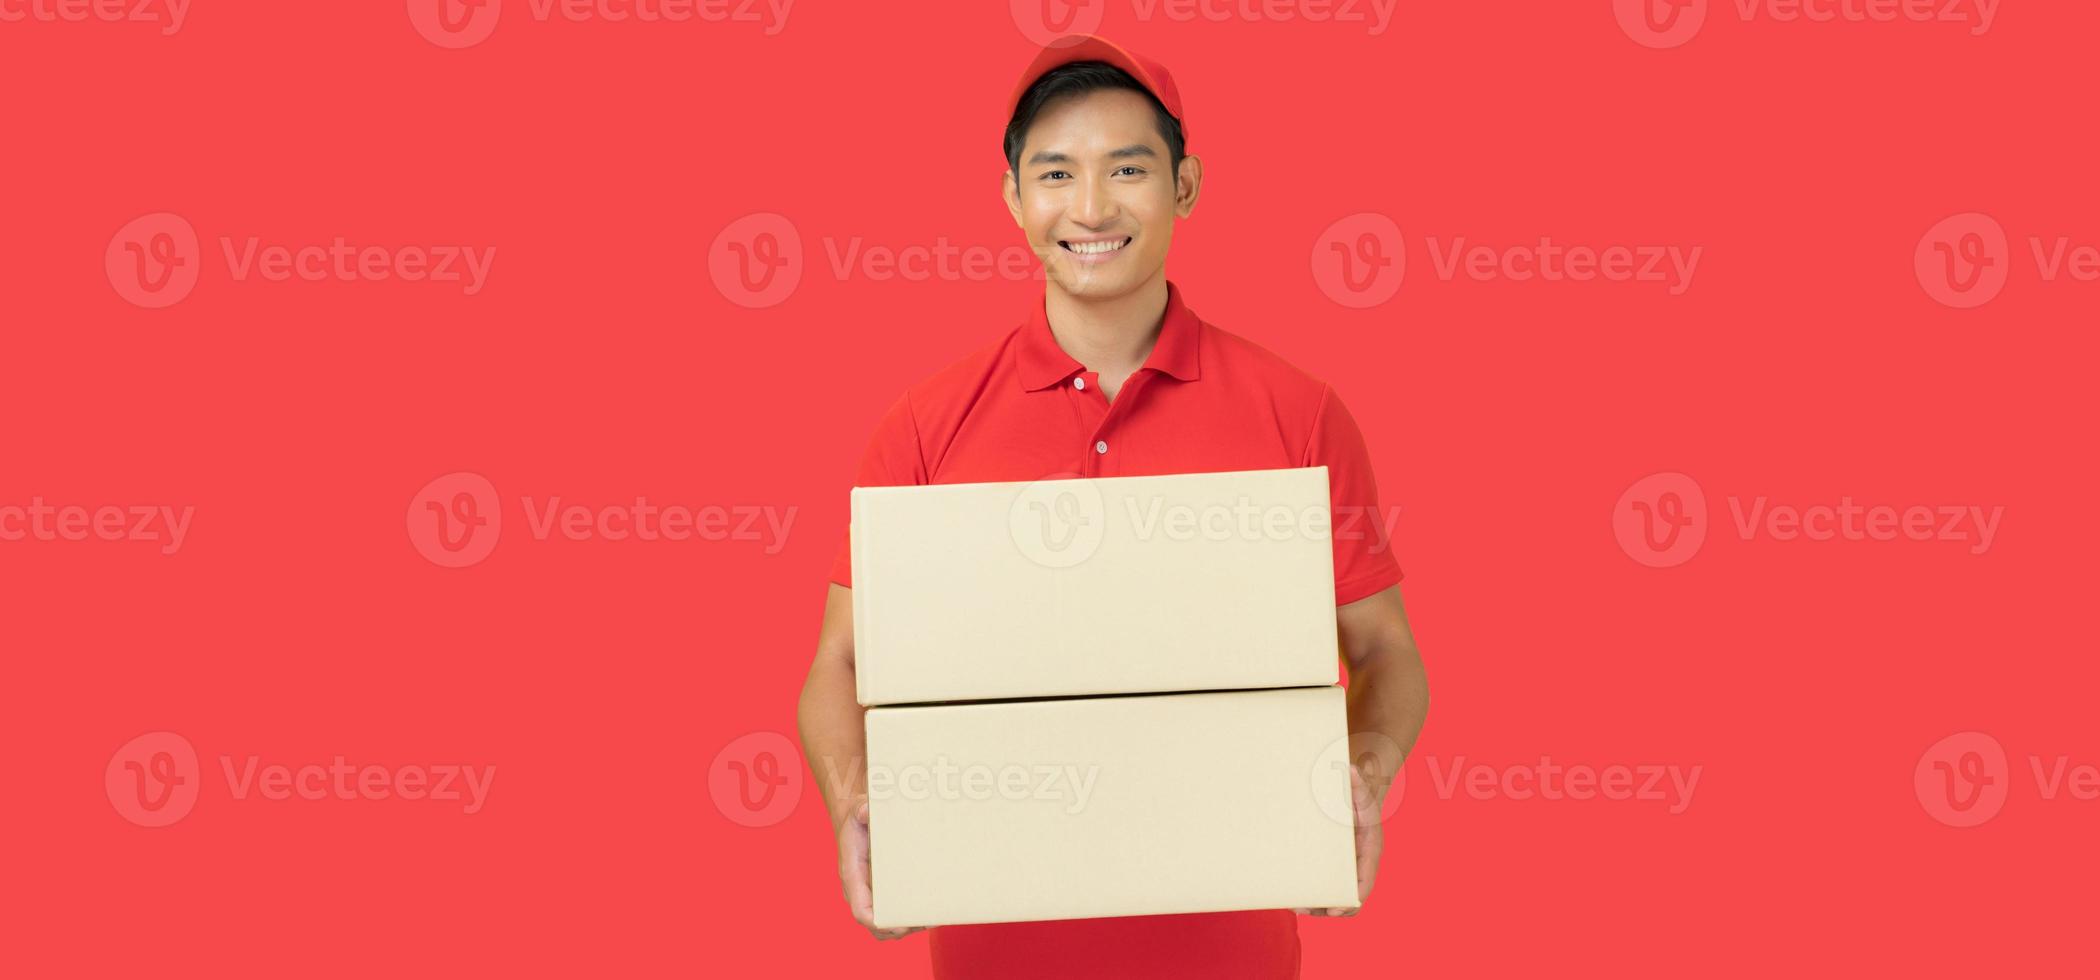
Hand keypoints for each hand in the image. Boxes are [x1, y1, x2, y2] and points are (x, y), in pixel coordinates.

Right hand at [839, 798, 924, 940]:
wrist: (856, 822)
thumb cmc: (857, 820)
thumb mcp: (857, 811)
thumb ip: (861, 811)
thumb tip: (866, 811)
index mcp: (852, 877)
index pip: (861, 910)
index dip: (878, 922)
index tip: (899, 924)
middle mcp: (859, 891)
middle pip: (876, 926)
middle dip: (899, 929)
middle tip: (925, 921)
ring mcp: (870, 895)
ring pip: (885, 926)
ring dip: (906, 928)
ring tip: (931, 920)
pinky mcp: (881, 893)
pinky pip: (891, 916)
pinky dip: (907, 920)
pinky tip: (927, 914)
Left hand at [1294, 762, 1382, 917]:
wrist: (1354, 799)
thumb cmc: (1357, 796)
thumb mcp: (1359, 788)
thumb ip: (1356, 782)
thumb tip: (1349, 768)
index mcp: (1369, 853)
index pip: (1364, 883)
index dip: (1352, 898)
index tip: (1335, 911)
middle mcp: (1359, 866)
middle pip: (1347, 899)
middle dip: (1326, 908)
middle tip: (1302, 908)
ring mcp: (1346, 870)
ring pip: (1333, 898)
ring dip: (1315, 905)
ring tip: (1291, 904)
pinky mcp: (1332, 868)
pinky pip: (1324, 888)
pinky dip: (1309, 894)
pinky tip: (1289, 894)